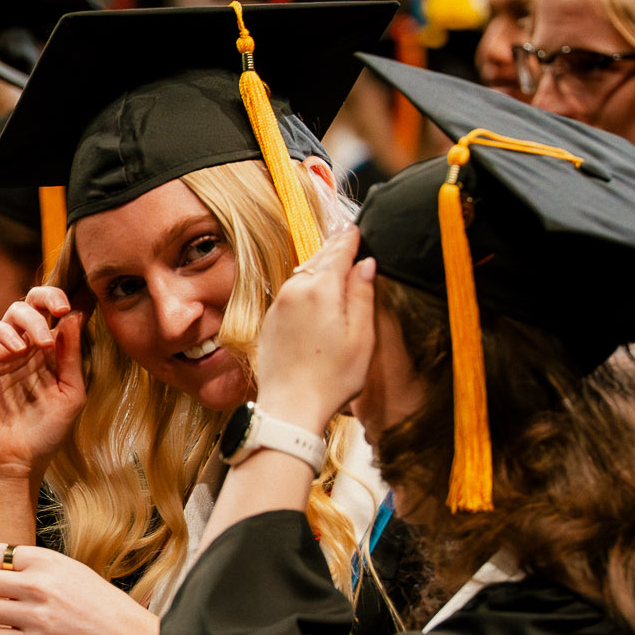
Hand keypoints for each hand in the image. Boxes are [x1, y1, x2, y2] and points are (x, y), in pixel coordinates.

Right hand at [0, 287, 86, 482]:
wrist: (13, 461)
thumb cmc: (44, 433)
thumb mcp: (70, 394)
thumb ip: (72, 357)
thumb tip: (75, 316)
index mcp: (49, 353)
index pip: (55, 315)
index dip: (65, 302)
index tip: (74, 308)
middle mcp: (25, 347)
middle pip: (33, 303)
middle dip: (48, 296)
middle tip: (61, 308)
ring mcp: (1, 352)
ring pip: (11, 311)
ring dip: (30, 320)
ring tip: (42, 344)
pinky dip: (3, 332)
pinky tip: (19, 349)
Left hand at [252, 226, 375, 431]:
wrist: (289, 407)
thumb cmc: (332, 378)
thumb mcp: (361, 337)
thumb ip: (363, 295)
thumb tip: (365, 265)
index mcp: (320, 290)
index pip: (338, 252)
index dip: (350, 238)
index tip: (356, 227)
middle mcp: (294, 291)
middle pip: (318, 260)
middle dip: (333, 247)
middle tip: (346, 234)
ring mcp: (278, 306)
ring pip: (301, 275)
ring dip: (317, 265)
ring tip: (331, 257)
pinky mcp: (269, 321)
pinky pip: (290, 293)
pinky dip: (304, 285)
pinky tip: (313, 291)